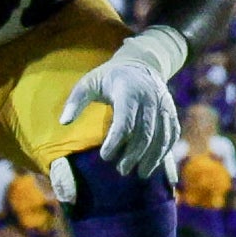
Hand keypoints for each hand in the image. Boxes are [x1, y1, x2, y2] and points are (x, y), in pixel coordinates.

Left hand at [60, 29, 183, 178]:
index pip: (125, 122)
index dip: (115, 142)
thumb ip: (76, 101)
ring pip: (162, 136)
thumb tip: (64, 122)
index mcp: (128, 91)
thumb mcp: (89, 83)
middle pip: (145, 133)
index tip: (104, 157)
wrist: (140, 63)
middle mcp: (149, 98)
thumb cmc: (109, 78)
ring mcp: (163, 104)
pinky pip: (172, 133)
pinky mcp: (170, 110)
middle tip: (121, 170)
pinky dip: (165, 151)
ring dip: (152, 157)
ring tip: (141, 173)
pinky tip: (156, 164)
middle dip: (134, 155)